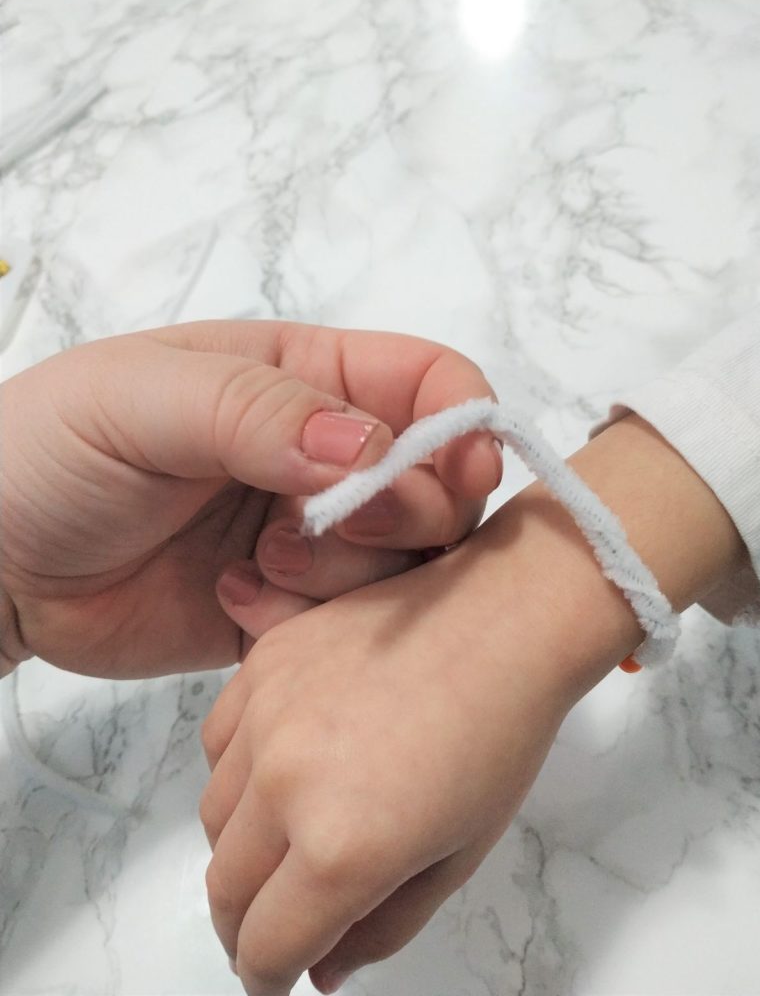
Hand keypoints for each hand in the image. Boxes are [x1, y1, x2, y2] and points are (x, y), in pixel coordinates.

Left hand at [0, 320, 500, 677]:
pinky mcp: (289, 608)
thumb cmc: (49, 452)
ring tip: (258, 568)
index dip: (464, 423)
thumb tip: (370, 447)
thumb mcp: (141, 399)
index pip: (428, 383)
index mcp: (303, 379)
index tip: (460, 473)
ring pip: (404, 563)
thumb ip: (255, 411)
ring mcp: (310, 536)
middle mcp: (321, 457)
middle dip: (404, 514)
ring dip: (350, 574)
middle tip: (314, 529)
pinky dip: (311, 625)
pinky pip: (350, 627)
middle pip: (437, 485)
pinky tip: (237, 606)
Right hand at [199, 411, 749, 993]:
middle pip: (224, 889)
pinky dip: (235, 772)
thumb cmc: (497, 740)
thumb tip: (320, 971)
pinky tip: (279, 768)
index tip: (278, 974)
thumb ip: (380, 929)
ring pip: (212, 816)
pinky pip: (217, 741)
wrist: (499, 623)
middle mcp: (287, 784)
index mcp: (343, 848)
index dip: (269, 976)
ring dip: (240, 847)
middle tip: (279, 922)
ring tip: (288, 839)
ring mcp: (267, 715)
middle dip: (246, 924)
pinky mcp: (262, 663)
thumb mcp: (454, 858)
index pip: (266, 947)